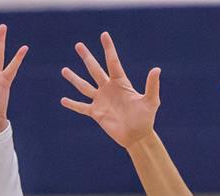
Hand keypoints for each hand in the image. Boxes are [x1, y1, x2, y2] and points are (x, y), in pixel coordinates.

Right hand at [61, 32, 160, 149]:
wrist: (137, 136)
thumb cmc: (146, 118)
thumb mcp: (151, 101)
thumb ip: (152, 85)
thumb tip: (156, 69)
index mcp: (121, 83)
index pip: (112, 62)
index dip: (108, 48)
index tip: (104, 35)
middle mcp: (109, 89)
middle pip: (95, 69)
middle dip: (87, 57)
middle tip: (78, 45)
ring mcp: (101, 100)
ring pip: (84, 86)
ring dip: (74, 78)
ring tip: (64, 70)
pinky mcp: (96, 113)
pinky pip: (82, 107)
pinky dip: (73, 104)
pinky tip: (63, 100)